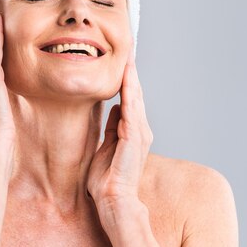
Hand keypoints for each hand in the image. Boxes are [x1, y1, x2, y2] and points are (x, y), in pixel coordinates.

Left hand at [87, 40, 153, 208]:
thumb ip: (111, 128)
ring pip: (136, 97)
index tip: (122, 59)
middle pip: (136, 93)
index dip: (126, 78)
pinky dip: (130, 92)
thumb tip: (113, 109)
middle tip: (128, 46)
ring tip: (128, 54)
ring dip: (132, 76)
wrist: (114, 200)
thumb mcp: (106, 146)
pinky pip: (131, 109)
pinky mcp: (134, 138)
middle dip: (131, 70)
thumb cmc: (108, 179)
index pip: (129, 98)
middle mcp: (140, 129)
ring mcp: (139, 133)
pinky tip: (126, 76)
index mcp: (132, 131)